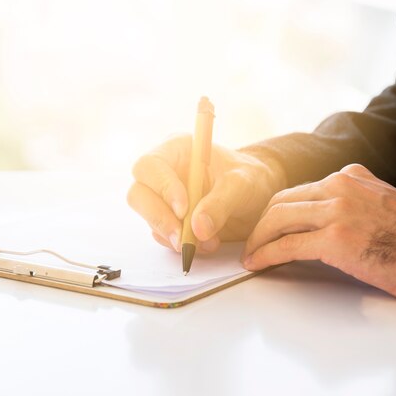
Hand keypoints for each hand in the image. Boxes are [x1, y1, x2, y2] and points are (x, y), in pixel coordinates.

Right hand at [127, 134, 286, 251]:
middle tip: (184, 239)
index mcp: (177, 150)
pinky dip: (181, 244)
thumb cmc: (250, 180)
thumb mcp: (242, 186)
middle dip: (160, 219)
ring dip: (175, 236)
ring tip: (210, 242)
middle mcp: (164, 173)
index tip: (183, 210)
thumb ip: (220, 204)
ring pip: (149, 219)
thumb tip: (197, 229)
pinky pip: (162, 236)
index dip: (162, 188)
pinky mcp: (169, 220)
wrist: (257, 199)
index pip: (150, 166)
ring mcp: (163, 198)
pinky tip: (206, 244)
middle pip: (138, 194)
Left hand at [242, 164, 395, 302]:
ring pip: (279, 219)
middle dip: (262, 224)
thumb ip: (355, 200)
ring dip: (258, 239)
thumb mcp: (384, 202)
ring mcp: (337, 210)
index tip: (269, 225)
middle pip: (282, 201)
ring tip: (252, 256)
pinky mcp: (335, 238)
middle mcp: (341, 186)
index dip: (279, 210)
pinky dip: (267, 255)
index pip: (301, 190)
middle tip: (254, 242)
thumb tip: (330, 216)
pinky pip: (287, 245)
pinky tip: (259, 264)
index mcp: (351, 176)